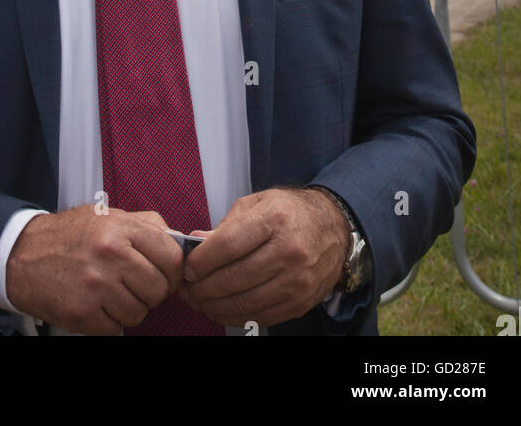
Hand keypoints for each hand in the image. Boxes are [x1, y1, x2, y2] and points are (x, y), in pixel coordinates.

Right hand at [5, 204, 184, 334]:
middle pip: (158, 290)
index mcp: (120, 228)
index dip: (172, 271)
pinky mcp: (82, 313)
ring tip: (109, 292)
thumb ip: (146, 225)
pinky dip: (108, 322)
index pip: (172, 257)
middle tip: (132, 284)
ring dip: (128, 308)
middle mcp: (110, 255)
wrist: (23, 255)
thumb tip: (180, 243)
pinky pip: (116, 329)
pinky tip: (95, 304)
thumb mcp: (108, 216)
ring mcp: (96, 286)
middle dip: (149, 291)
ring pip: (139, 313)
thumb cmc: (71, 235)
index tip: (162, 274)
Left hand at [178, 187, 350, 326]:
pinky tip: (220, 309)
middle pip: (234, 278)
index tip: (187, 268)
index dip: (202, 261)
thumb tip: (196, 242)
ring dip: (214, 306)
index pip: (229, 245)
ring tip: (198, 300)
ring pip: (244, 302)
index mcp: (274, 219)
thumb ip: (226, 225)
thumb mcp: (257, 204)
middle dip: (202, 288)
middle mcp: (289, 251)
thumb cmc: (290, 213)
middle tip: (186, 288)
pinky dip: (234, 317)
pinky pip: (259, 316)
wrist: (334, 230)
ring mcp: (296, 281)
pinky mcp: (299, 302)